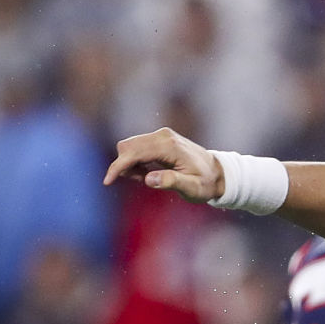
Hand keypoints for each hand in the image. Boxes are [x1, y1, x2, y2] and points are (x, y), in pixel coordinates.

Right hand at [104, 127, 223, 202]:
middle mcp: (163, 135)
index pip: (133, 153)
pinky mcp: (159, 138)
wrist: (217, 173)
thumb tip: (149, 179)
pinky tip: (150, 171)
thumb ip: (172, 182)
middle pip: (127, 147)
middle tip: (144, 181)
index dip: (118, 167)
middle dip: (126, 167)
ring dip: (131, 164)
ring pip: (129, 146)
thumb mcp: (192, 188)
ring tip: (149, 177)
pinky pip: (136, 147)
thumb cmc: (205, 183)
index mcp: (169, 146)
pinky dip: (136, 161)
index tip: (107, 182)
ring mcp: (161, 135)